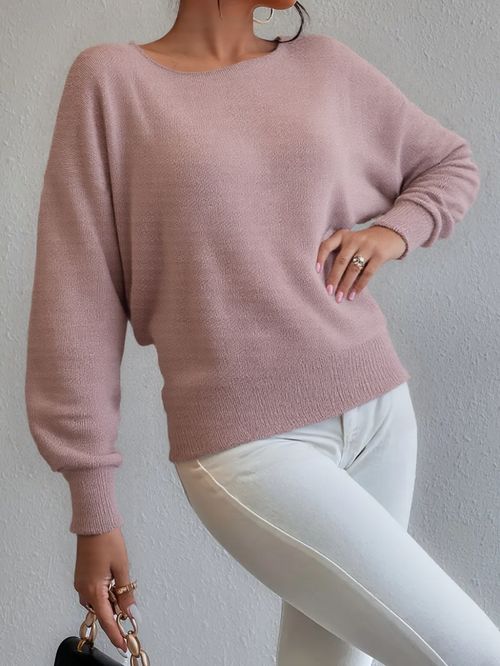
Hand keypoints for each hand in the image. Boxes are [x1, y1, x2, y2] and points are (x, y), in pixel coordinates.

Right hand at [74, 527, 136, 652]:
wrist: (94, 522)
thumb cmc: (107, 540)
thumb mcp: (122, 568)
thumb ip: (126, 593)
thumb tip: (131, 611)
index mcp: (93, 589)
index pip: (106, 619)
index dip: (115, 634)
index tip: (123, 644)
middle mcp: (83, 588)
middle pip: (100, 611)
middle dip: (114, 615)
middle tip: (129, 614)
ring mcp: (81, 582)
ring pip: (97, 602)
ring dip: (110, 603)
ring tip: (124, 595)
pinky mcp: (82, 575)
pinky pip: (93, 592)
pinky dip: (104, 594)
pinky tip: (114, 586)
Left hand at [315, 225, 406, 301]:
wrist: (391, 234)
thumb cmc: (364, 243)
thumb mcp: (350, 242)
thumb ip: (339, 253)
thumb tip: (326, 279)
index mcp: (343, 235)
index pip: (327, 245)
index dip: (320, 258)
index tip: (316, 271)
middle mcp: (354, 239)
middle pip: (341, 260)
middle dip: (334, 278)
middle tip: (328, 292)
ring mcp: (368, 246)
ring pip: (354, 268)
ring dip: (346, 285)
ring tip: (340, 297)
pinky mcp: (380, 254)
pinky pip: (368, 273)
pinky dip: (359, 286)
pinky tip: (354, 295)